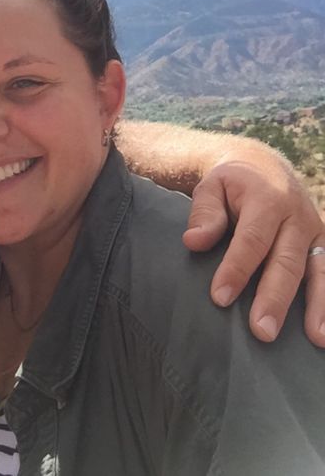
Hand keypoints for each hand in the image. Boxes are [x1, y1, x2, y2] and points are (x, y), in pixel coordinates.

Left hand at [183, 149, 324, 346]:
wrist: (264, 165)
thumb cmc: (232, 183)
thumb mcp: (211, 186)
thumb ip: (204, 212)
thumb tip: (193, 241)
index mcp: (267, 199)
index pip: (251, 240)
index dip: (236, 269)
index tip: (220, 297)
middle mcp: (297, 215)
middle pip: (286, 261)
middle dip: (274, 298)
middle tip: (261, 331)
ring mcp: (315, 230)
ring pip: (318, 270)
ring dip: (318, 306)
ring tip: (315, 339)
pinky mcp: (324, 242)